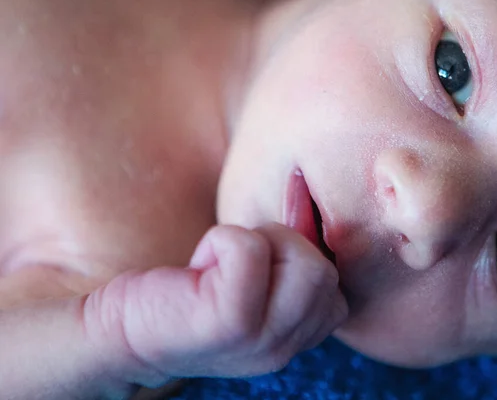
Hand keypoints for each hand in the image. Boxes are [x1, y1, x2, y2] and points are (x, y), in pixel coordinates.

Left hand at [86, 223, 347, 387]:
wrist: (122, 329)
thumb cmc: (189, 290)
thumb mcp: (253, 277)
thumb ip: (285, 250)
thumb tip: (300, 185)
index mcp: (293, 339)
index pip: (337, 292)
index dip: (305, 256)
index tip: (263, 253)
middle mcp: (284, 348)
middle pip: (325, 273)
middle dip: (283, 245)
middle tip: (238, 258)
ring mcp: (260, 340)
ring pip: (303, 261)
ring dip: (258, 241)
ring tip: (222, 260)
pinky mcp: (228, 322)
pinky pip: (249, 250)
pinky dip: (224, 239)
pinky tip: (200, 264)